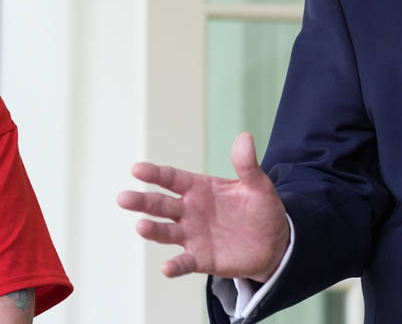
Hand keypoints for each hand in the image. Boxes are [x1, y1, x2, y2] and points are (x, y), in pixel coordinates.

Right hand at [117, 132, 289, 281]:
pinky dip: (174, 266)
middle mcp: (190, 211)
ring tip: (142, 226)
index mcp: (200, 189)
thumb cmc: (260, 209)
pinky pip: (184, 262)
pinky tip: (167, 267)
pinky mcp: (201, 258)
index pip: (172, 179)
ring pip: (166, 232)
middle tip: (124, 198)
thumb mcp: (258, 185)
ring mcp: (193, 235)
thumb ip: (247, 165)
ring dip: (153, 230)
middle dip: (142, 201)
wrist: (274, 242)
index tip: (137, 169)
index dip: (155, 173)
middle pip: (161, 205)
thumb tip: (244, 137)